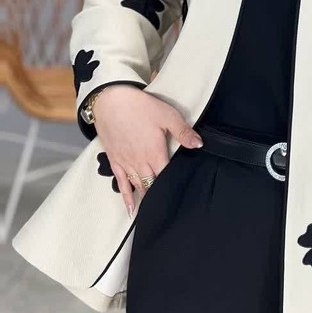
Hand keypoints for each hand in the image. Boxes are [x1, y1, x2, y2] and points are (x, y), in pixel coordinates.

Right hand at [92, 84, 202, 216]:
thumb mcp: (168, 116)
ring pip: (139, 186)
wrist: (111, 100)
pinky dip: (126, 197)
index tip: (181, 196)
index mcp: (156, 154)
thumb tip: (199, 145)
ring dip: (147, 198)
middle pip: (153, 185)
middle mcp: (141, 163)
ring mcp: (126, 163)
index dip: (174, 187)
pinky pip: (121, 183)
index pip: (168, 177)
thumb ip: (183, 133)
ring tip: (154, 212)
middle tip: (169, 210)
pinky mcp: (115, 160)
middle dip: (161, 196)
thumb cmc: (140, 106)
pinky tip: (130, 209)